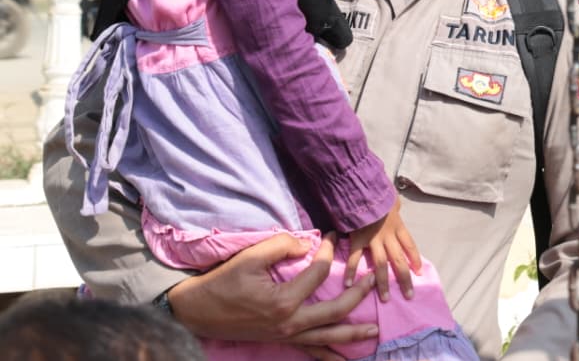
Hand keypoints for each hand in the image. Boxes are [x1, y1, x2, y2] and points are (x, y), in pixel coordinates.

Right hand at [168, 233, 375, 345]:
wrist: (198, 311)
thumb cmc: (224, 282)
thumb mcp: (251, 257)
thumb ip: (282, 245)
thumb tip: (307, 244)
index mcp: (284, 300)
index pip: (319, 273)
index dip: (328, 251)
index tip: (333, 236)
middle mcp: (290, 322)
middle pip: (336, 310)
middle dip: (359, 294)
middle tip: (373, 279)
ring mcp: (287, 335)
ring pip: (327, 337)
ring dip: (353, 333)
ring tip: (374, 330)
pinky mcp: (281, 340)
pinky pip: (310, 351)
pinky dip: (328, 355)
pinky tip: (343, 359)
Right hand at [346, 199, 421, 301]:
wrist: (363, 189)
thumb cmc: (378, 193)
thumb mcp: (392, 199)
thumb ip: (394, 206)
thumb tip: (396, 205)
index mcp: (398, 226)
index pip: (410, 246)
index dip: (415, 259)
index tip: (419, 273)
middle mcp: (388, 236)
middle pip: (399, 260)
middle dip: (404, 279)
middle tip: (409, 296)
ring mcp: (373, 240)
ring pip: (381, 265)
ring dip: (383, 282)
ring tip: (386, 298)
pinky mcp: (357, 240)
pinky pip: (354, 258)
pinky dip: (351, 271)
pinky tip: (348, 285)